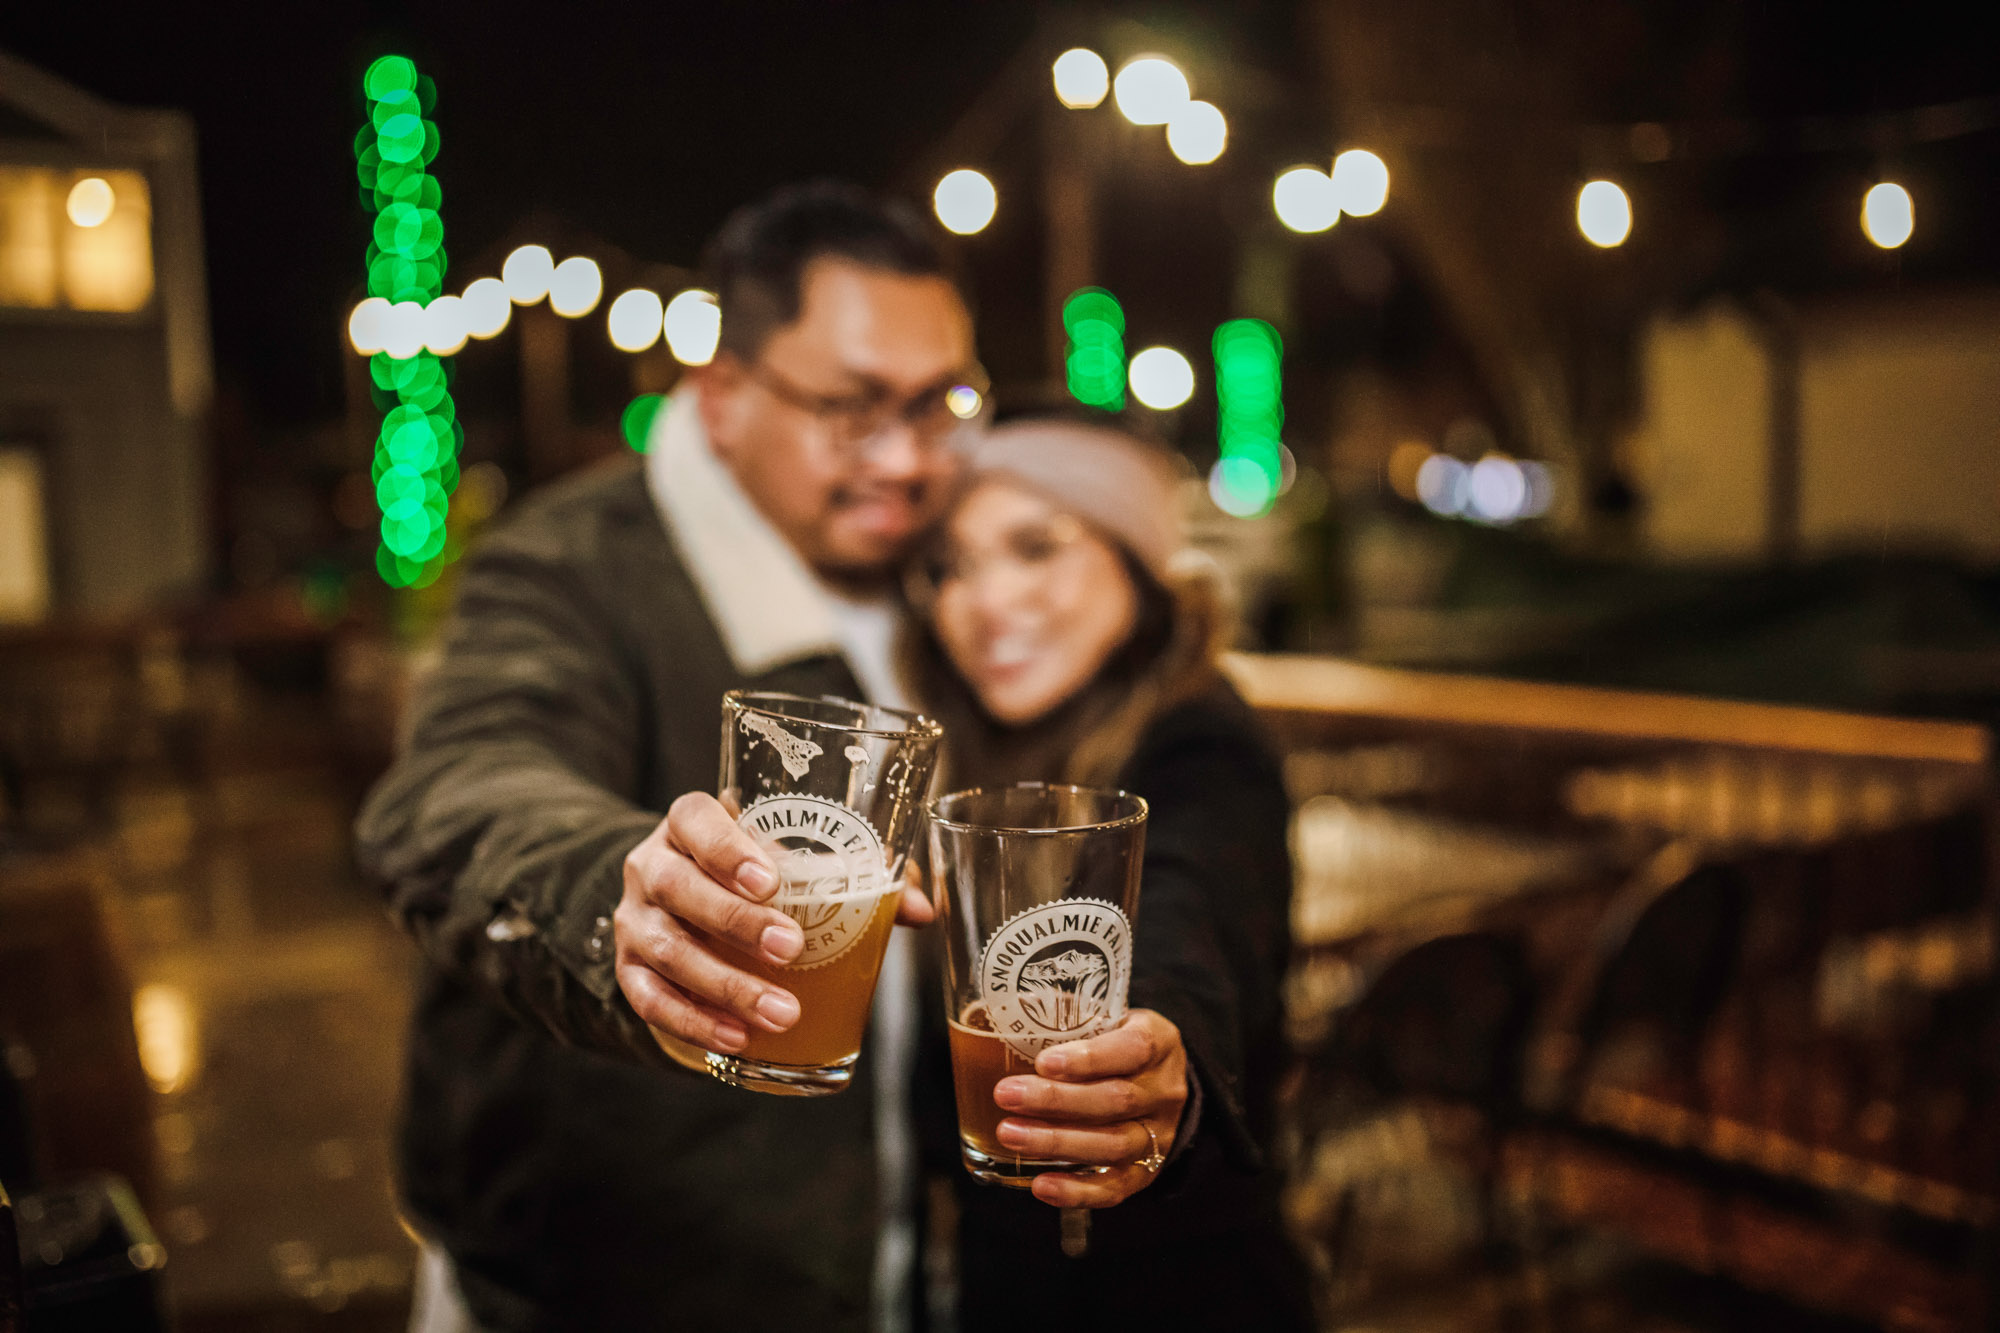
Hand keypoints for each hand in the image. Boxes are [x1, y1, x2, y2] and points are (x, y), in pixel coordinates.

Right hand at [615, 793, 933, 1055]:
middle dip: (735, 922)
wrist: (683, 901)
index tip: (770, 880)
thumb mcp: (795, 860)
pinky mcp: (628, 969)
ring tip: (781, 1013)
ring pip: (667, 948)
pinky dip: (693, 1021)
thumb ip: (857, 874)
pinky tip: (736, 1039)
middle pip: (679, 887)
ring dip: (725, 985)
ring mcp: (634, 918)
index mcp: (691, 823)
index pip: (694, 818)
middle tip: (791, 949)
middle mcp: (653, 864)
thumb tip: (921, 909)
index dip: (725, 847)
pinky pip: (649, 998)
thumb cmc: (758, 873)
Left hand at [991, 1008, 1188, 1208]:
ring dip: (1057, 1143)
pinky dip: (1077, 1190)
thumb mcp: (1105, 1018)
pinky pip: (1115, 1188)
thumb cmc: (1114, 1042)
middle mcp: (1164, 1091)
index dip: (1090, 1058)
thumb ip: (1066, 1017)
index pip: (1133, 1049)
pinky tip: (1041, 1184)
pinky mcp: (1146, 1171)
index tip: (1044, 1062)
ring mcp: (1159, 1135)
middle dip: (1057, 1101)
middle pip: (1116, 1100)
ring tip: (1009, 1134)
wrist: (1157, 1080)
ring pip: (1113, 1145)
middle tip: (1007, 1095)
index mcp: (1158, 1041)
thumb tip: (998, 1014)